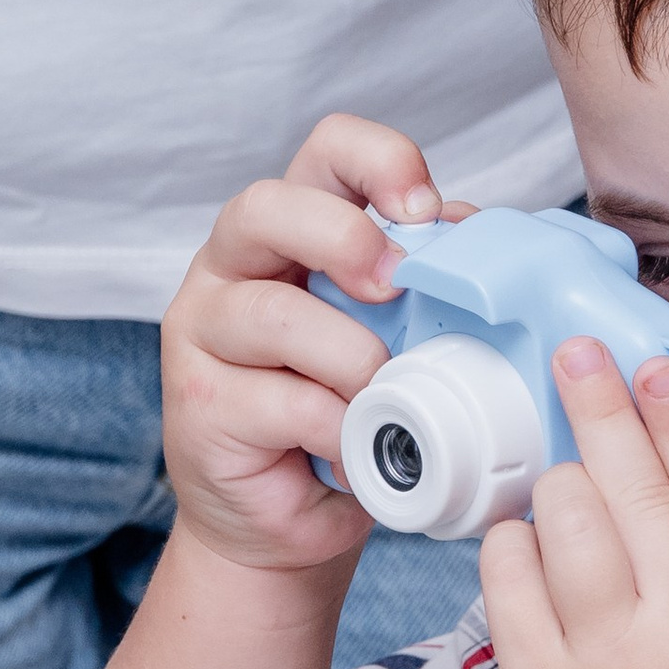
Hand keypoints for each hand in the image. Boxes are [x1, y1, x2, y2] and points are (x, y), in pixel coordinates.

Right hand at [162, 115, 467, 578]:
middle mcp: (235, 265)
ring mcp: (204, 331)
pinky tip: (354, 445)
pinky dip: (335, 426)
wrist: (293, 517)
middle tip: (393, 287)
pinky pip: (278, 402)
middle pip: (268, 206)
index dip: (378, 161)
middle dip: (345, 239)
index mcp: (294, 229)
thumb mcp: (399, 333)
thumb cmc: (352, 411)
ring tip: (383, 392)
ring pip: (274, 312)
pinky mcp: (196, 402)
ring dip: (350, 355)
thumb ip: (426, 279)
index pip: (325, 151)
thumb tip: (472, 235)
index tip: (424, 209)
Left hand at [479, 343, 668, 668]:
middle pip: (636, 484)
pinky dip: (510, 546)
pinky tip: (519, 541)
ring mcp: (608, 662)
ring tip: (555, 479)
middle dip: (601, 405)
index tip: (651, 362)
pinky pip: (510, 579)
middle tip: (574, 353)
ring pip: (565, 518)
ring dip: (553, 483)